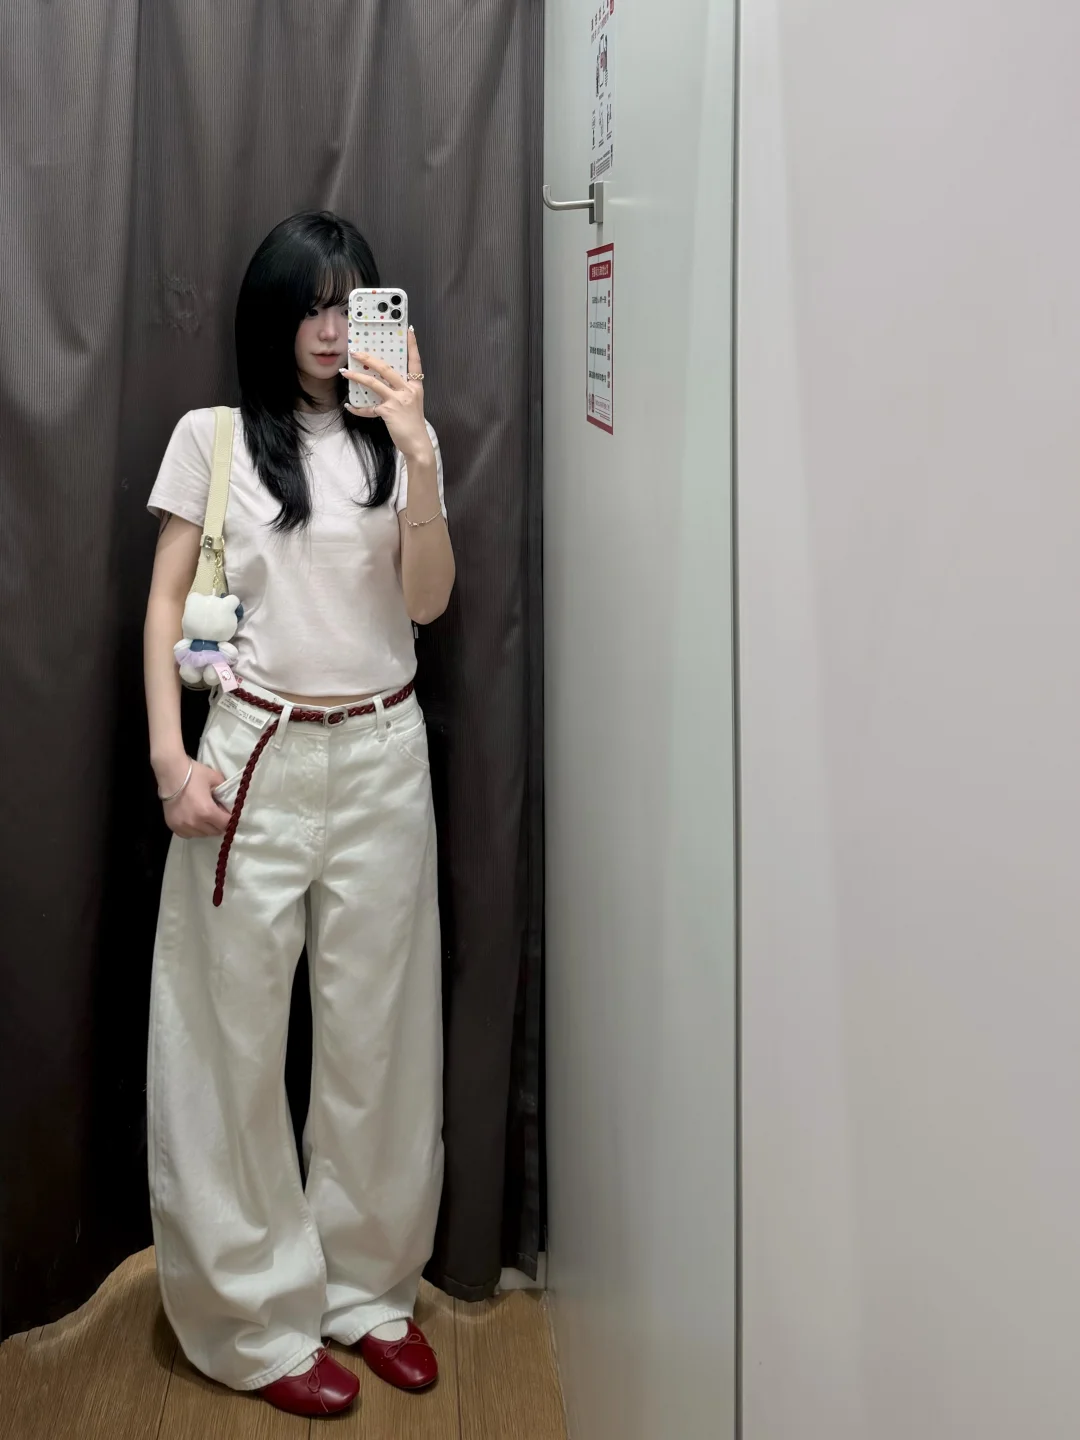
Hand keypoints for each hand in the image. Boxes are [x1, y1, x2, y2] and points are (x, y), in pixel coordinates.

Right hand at [159, 758, 230, 838]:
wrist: (170, 773)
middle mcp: (195, 823)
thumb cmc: (194, 774)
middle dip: (219, 824)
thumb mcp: (216, 779)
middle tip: (217, 813)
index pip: (226, 824)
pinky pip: (188, 834)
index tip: (228, 813)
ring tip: (204, 815)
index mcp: (207, 812)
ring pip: (202, 834)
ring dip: (206, 828)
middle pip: (215, 832)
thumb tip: (229, 805)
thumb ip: (225, 793)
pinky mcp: (173, 826)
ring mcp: (182, 826)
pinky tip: (193, 819)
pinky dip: (193, 830)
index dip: (230, 819)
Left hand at [342, 328, 432, 463]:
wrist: (418, 444)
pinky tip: (349, 405)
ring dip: (357, 377)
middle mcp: (407, 390)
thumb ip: (400, 391)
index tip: (409, 330)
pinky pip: (369, 408)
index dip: (412, 345)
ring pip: (374, 383)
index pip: (415, 361)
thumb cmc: (413, 424)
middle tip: (356, 352)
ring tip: (344, 372)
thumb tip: (382, 382)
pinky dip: (358, 408)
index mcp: (415, 386)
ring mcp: (398, 400)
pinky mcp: (388, 412)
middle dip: (369, 358)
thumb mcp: (412, 403)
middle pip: (386, 368)